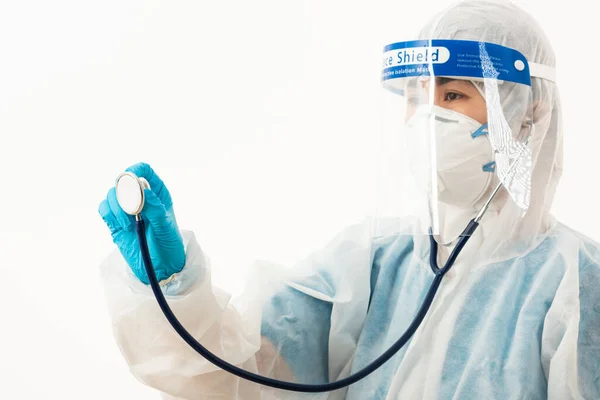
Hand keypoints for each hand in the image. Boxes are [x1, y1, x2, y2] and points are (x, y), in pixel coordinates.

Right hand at [99, 162, 185, 283]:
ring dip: (117, 207)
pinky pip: (104, 209)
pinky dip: (109, 215)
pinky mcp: (115, 222)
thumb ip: (156, 210)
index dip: (136, 170)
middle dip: (124, 193)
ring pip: (111, 195)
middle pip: (123, 181)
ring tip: (129, 225)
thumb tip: (145, 192)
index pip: (144, 170)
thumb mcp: (166, 228)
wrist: (159, 268)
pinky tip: (121, 227)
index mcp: (157, 194)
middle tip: (132, 210)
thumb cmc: (168, 246)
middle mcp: (140, 198)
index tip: (131, 177)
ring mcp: (126, 209)